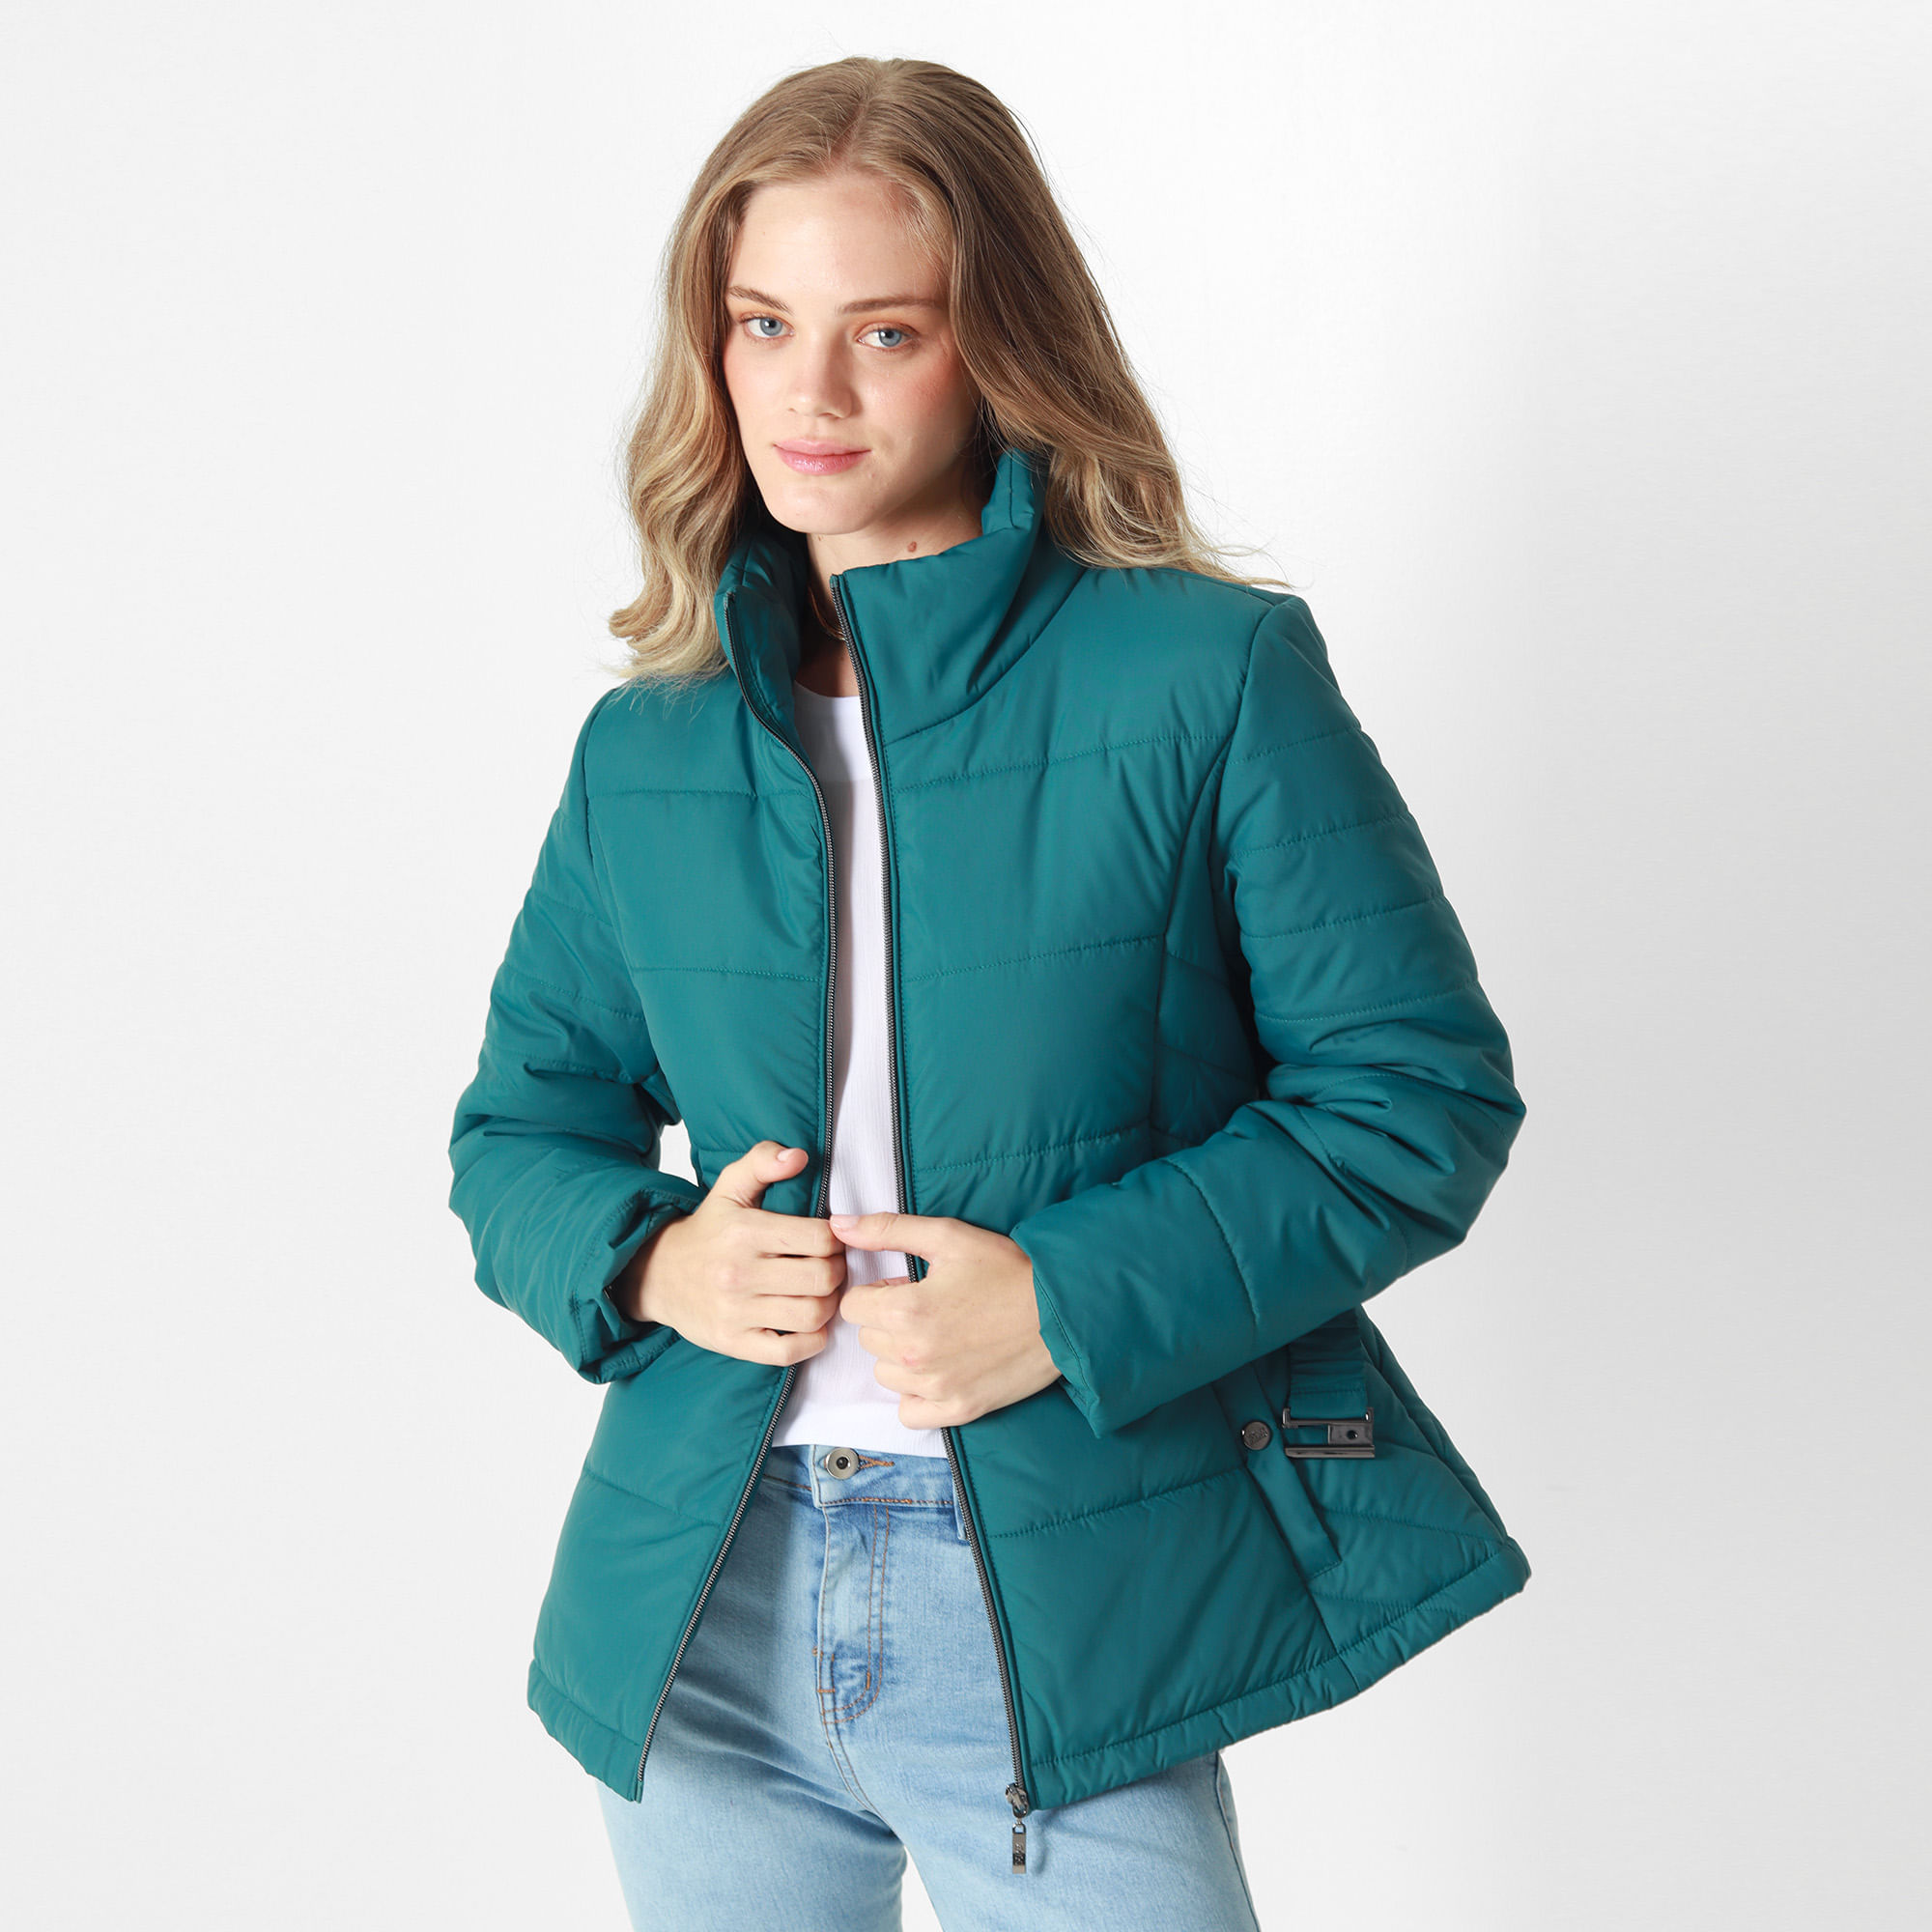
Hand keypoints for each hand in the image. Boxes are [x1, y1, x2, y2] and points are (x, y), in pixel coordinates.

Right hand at [615, 1141, 844, 1365]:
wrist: (657, 1274)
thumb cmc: (707, 1230)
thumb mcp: (730, 1186)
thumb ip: (763, 1161)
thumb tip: (797, 1156)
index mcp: (744, 1232)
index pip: (819, 1239)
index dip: (837, 1239)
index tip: (831, 1240)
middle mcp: (738, 1273)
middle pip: (821, 1278)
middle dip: (837, 1271)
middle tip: (832, 1267)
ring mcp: (734, 1312)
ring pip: (811, 1315)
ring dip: (829, 1305)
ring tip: (823, 1293)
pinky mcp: (732, 1342)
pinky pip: (788, 1351)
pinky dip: (811, 1341)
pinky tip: (810, 1324)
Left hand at [831, 1211, 1063, 1428]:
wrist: (1063, 1312)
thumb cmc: (1007, 1270)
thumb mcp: (949, 1237)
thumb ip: (887, 1230)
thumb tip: (837, 1225)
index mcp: (906, 1310)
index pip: (853, 1305)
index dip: (878, 1291)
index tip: (908, 1286)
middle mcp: (913, 1355)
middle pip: (869, 1338)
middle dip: (890, 1320)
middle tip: (933, 1306)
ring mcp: (935, 1388)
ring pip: (885, 1374)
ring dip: (901, 1357)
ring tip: (940, 1335)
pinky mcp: (956, 1410)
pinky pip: (908, 1411)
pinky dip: (917, 1394)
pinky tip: (941, 1369)